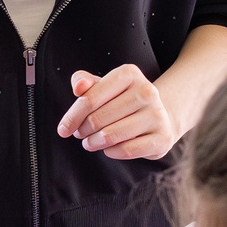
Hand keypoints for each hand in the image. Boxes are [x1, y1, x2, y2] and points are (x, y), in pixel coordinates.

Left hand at [58, 64, 178, 161]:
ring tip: (90, 142)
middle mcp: (147, 91)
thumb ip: (84, 82)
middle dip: (82, 130)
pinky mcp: (162, 137)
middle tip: (80, 134)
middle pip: (97, 118)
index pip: (89, 98)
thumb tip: (78, 87)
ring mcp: (157, 114)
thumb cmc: (121, 101)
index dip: (72, 117)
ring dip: (93, 143)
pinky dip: (112, 152)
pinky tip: (109, 149)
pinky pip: (126, 150)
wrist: (157, 117)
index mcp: (129, 74)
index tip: (63, 129)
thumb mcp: (102, 87)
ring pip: (110, 135)